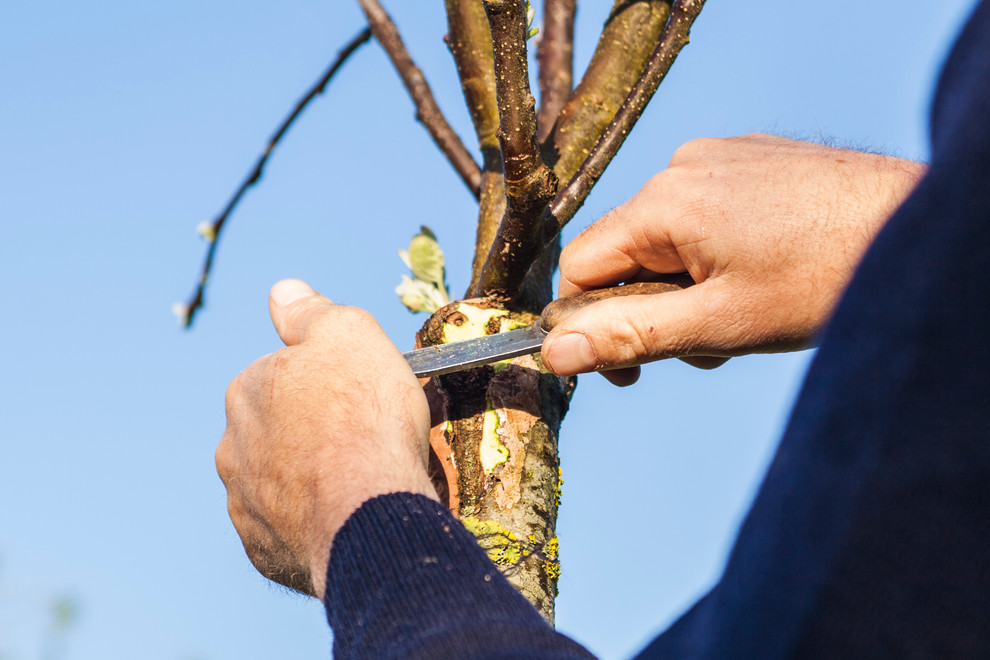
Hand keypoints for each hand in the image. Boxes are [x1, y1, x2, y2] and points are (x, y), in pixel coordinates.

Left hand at [216, 279, 437, 597]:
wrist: (368, 512)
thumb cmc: (363, 418)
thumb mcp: (348, 335)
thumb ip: (310, 312)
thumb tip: (282, 291)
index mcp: (247, 391)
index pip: (283, 376)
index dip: (328, 384)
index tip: (361, 396)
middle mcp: (232, 447)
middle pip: (278, 430)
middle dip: (312, 433)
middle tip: (363, 440)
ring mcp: (245, 503)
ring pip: (280, 481)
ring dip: (310, 479)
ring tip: (358, 483)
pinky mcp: (264, 551)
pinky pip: (289, 528)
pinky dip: (313, 521)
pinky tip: (345, 516)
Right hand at [542, 134, 925, 385]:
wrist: (920, 228)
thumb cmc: (827, 276)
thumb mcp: (720, 324)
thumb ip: (629, 337)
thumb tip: (554, 353)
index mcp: (664, 202)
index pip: (581, 268)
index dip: (592, 325)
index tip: (628, 370)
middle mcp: (684, 167)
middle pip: (627, 255)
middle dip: (653, 311)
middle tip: (707, 347)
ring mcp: (722, 158)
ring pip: (667, 241)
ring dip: (688, 290)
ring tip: (746, 316)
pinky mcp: (753, 161)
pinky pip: (705, 217)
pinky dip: (717, 259)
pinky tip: (764, 278)